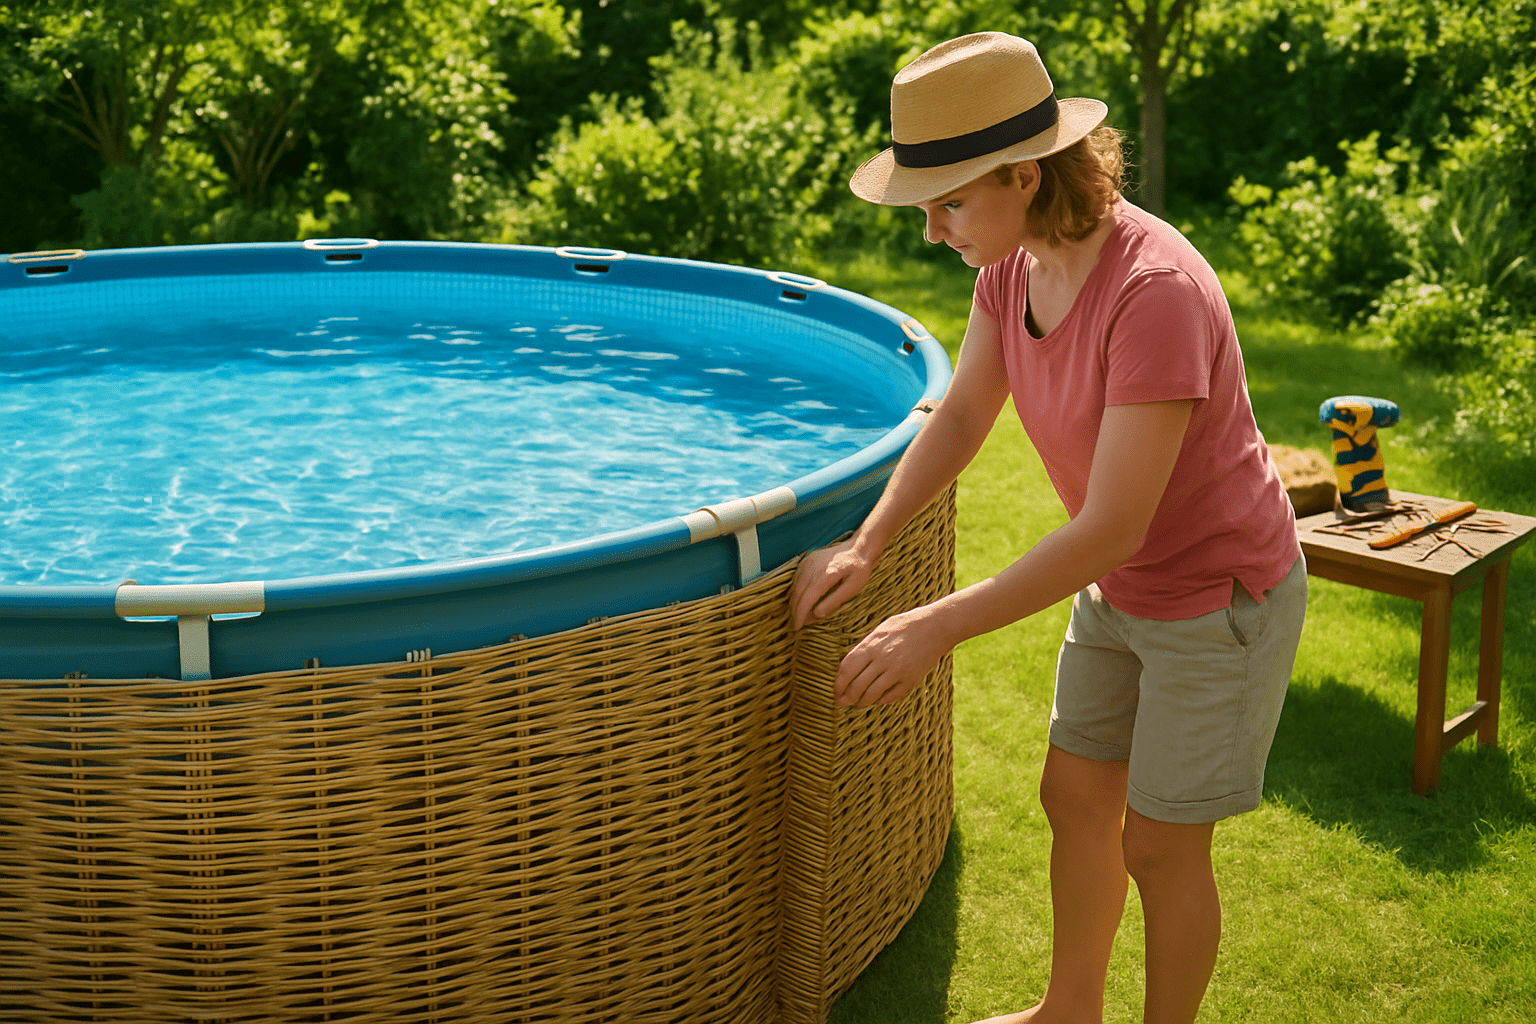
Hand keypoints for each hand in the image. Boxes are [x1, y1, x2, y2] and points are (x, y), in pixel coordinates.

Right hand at [790, 539, 874, 629]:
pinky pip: (796, 579)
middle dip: (795, 611)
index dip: (800, 615)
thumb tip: (816, 614)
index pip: (806, 600)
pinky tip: (801, 600)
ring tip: (799, 615)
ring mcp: (807, 562)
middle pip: (797, 594)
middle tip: (798, 625)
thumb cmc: (859, 569)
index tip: (797, 628)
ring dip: (795, 602)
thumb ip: (834, 601)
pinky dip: (796, 591)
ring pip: (794, 587)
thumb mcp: (852, 588)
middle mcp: (811, 568)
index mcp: (824, 576)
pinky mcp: (806, 560)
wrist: (859, 547)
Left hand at [833, 605, 949, 708]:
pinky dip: (879, 701)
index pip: (846, 669)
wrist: (935, 627)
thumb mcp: (880, 631)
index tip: (836, 690)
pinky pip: (890, 696)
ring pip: (871, 694)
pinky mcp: (910, 680)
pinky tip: (875, 700)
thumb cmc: (905, 626)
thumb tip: (848, 668)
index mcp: (871, 645)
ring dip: (861, 702)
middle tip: (842, 703)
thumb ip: (864, 648)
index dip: (838, 684)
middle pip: (856, 685)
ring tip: (857, 704)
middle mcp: (882, 659)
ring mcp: (897, 671)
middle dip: (846, 698)